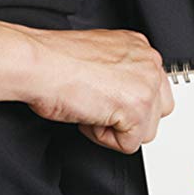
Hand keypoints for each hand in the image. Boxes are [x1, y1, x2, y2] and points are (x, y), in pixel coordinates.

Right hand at [20, 25, 173, 153]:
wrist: (37, 65)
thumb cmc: (55, 61)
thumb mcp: (102, 60)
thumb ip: (125, 75)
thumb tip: (128, 96)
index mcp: (141, 50)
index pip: (155, 92)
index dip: (128, 104)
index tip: (109, 99)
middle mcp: (149, 64)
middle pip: (156, 114)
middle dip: (129, 119)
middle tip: (100, 105)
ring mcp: (147, 86)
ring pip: (146, 132)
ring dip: (117, 129)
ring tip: (93, 108)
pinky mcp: (137, 109)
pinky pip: (130, 145)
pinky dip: (105, 139)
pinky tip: (90, 115)